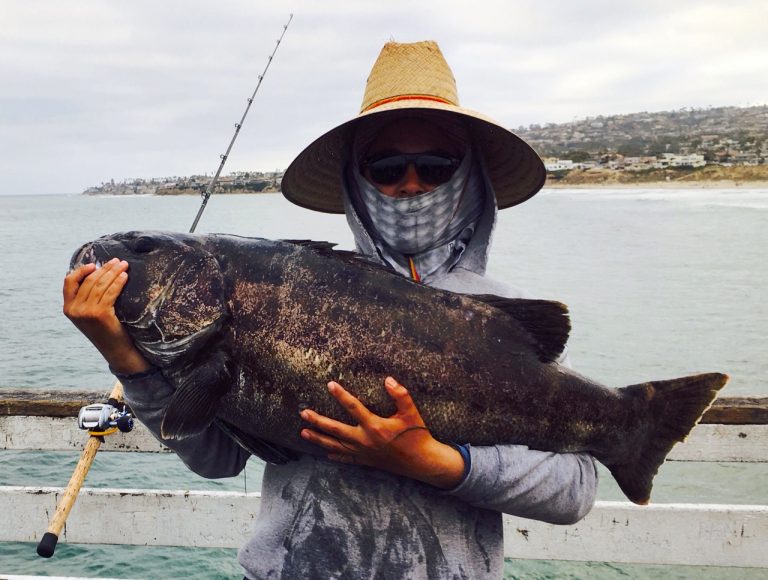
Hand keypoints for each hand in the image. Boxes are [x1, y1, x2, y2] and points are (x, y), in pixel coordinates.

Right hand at [63, 258, 150, 374]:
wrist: (115, 350)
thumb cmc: (105, 330)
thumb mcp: (88, 314)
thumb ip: (86, 298)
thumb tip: (96, 273)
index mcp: (68, 308)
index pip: (68, 282)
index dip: (81, 270)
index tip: (94, 264)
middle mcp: (74, 309)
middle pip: (89, 280)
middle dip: (104, 268)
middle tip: (117, 260)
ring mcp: (86, 311)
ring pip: (100, 284)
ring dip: (114, 272)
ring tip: (124, 265)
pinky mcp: (100, 313)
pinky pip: (111, 291)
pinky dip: (118, 282)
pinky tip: (125, 276)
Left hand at [299, 376, 465, 488]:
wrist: (423, 462)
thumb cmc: (418, 435)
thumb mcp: (411, 412)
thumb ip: (400, 395)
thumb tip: (388, 379)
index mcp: (375, 426)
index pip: (353, 407)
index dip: (341, 395)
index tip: (330, 385)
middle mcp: (365, 440)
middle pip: (336, 430)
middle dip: (318, 421)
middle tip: (304, 413)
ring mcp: (364, 453)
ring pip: (336, 445)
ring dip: (319, 439)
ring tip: (304, 433)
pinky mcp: (367, 461)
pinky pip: (346, 459)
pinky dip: (335, 455)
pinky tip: (325, 453)